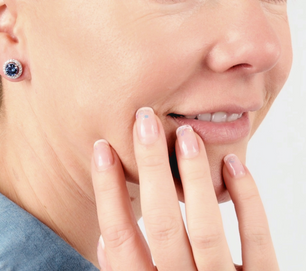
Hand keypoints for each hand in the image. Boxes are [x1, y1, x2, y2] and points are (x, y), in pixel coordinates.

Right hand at [91, 107, 278, 269]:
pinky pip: (258, 241)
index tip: (101, 147)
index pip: (118, 236)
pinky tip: (234, 164)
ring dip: (194, 177)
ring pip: (205, 228)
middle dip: (149, 166)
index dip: (107, 190)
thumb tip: (106, 236)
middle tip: (144, 119)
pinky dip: (248, 201)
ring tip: (186, 134)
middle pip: (160, 222)